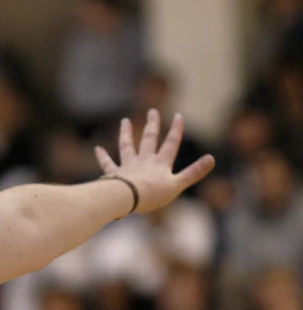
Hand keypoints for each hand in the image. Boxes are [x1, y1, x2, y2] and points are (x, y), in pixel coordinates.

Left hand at [94, 109, 214, 212]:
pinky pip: (107, 164)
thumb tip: (212, 158)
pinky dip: (102, 156)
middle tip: (152, 111)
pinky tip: (98, 149)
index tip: (178, 115)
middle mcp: (144, 161)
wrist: (128, 198)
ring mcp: (128, 166)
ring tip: (124, 121)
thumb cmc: (153, 194)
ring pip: (127, 146)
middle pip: (149, 140)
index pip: (171, 143)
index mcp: (161, 164)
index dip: (175, 130)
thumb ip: (194, 172)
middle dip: (152, 125)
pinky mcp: (114, 175)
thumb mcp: (177, 185)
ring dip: (126, 133)